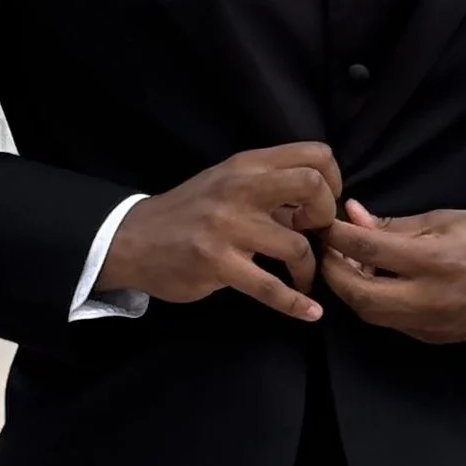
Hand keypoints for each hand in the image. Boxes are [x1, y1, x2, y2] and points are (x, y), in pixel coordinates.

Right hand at [99, 143, 341, 322]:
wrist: (133, 239)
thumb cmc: (188, 211)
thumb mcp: (226, 183)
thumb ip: (268, 188)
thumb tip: (317, 203)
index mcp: (247, 165)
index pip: (314, 154)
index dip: (333, 180)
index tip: (322, 207)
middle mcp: (240, 189)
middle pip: (312, 187)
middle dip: (326, 216)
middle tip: (317, 237)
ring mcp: (228, 226)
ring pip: (297, 246)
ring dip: (310, 270)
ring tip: (303, 279)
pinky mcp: (217, 264)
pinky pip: (270, 287)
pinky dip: (295, 303)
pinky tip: (309, 312)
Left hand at [316, 200, 465, 344]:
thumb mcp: (444, 218)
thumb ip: (394, 225)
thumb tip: (353, 217)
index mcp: (436, 260)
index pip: (368, 249)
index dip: (338, 235)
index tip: (324, 224)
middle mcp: (431, 298)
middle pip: (360, 294)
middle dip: (334, 273)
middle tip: (327, 252)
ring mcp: (433, 324)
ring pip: (372, 315)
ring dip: (352, 292)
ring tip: (348, 267)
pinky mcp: (436, 338)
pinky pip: (394, 324)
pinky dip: (377, 304)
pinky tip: (377, 285)